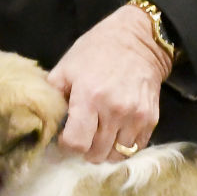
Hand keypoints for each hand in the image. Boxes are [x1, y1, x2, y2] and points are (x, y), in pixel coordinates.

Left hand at [47, 5, 172, 162]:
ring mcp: (135, 116)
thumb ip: (54, 95)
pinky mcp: (151, 119)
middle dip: (85, 149)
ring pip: (116, 155)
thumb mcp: (66, 67)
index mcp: (89, 97)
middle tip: (82, 136)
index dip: (67, 145)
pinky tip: (116, 132)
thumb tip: (46, 122)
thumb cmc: (97, 51)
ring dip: (105, 150)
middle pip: (96, 153)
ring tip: (99, 135)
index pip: (76, 143)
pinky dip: (123, 145)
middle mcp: (114, 110)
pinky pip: (135, 147)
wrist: (139, 40)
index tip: (65, 137)